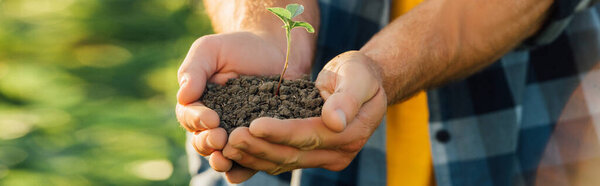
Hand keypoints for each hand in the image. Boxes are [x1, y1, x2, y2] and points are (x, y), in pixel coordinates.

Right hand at [175, 31, 311, 182]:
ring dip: (221, 159)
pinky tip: (246, 166)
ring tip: (227, 156)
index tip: (211, 118)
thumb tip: (183, 96)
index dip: (197, 121)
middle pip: (202, 142)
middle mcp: (214, 125)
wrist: (277, 52)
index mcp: (198, 104)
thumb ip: (194, 70)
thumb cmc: (239, 47)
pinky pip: (248, 162)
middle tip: (220, 137)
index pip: (189, 117)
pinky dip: (243, 169)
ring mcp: (236, 135)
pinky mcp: (258, 142)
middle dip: (208, 142)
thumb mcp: (211, 50)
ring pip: (222, 155)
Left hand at [222, 51, 386, 174]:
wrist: (362, 82)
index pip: (310, 136)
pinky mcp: (309, 156)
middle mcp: (337, 153)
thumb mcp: (359, 77)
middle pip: (293, 154)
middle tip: (230, 138)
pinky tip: (235, 151)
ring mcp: (323, 158)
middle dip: (260, 147)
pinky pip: (280, 161)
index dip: (282, 132)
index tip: (254, 124)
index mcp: (350, 134)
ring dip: (253, 156)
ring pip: (283, 162)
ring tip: (226, 146)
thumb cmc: (359, 73)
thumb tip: (335, 121)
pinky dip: (257, 157)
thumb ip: (348, 98)